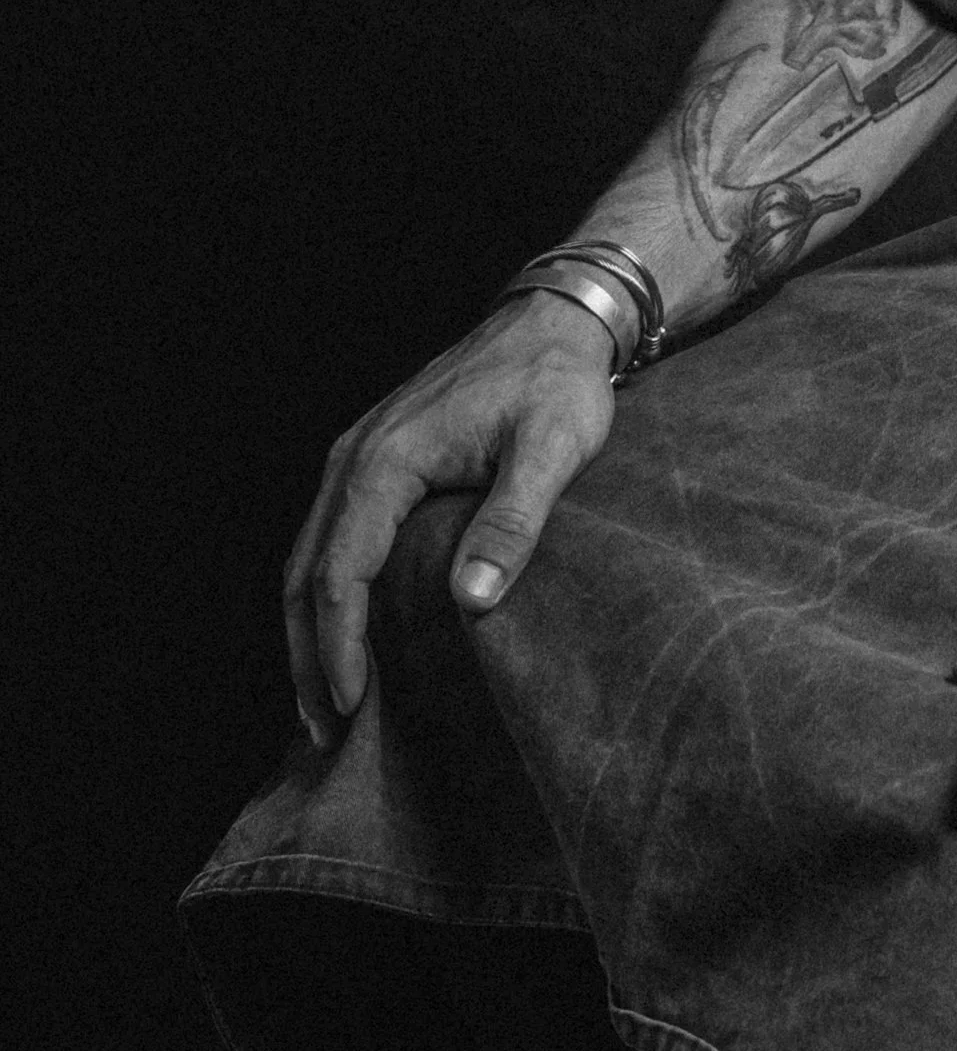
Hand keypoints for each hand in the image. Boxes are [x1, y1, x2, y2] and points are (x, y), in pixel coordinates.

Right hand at [282, 293, 616, 750]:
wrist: (555, 319)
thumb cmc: (557, 380)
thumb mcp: (552, 446)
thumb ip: (512, 521)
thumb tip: (471, 600)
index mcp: (385, 461)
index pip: (341, 572)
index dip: (339, 645)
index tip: (351, 707)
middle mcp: (353, 458)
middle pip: (306, 572)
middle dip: (308, 654)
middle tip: (324, 731)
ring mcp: (357, 456)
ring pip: (310, 556)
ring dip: (310, 629)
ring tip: (327, 701)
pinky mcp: (375, 459)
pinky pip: (332, 537)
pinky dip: (326, 592)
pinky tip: (345, 632)